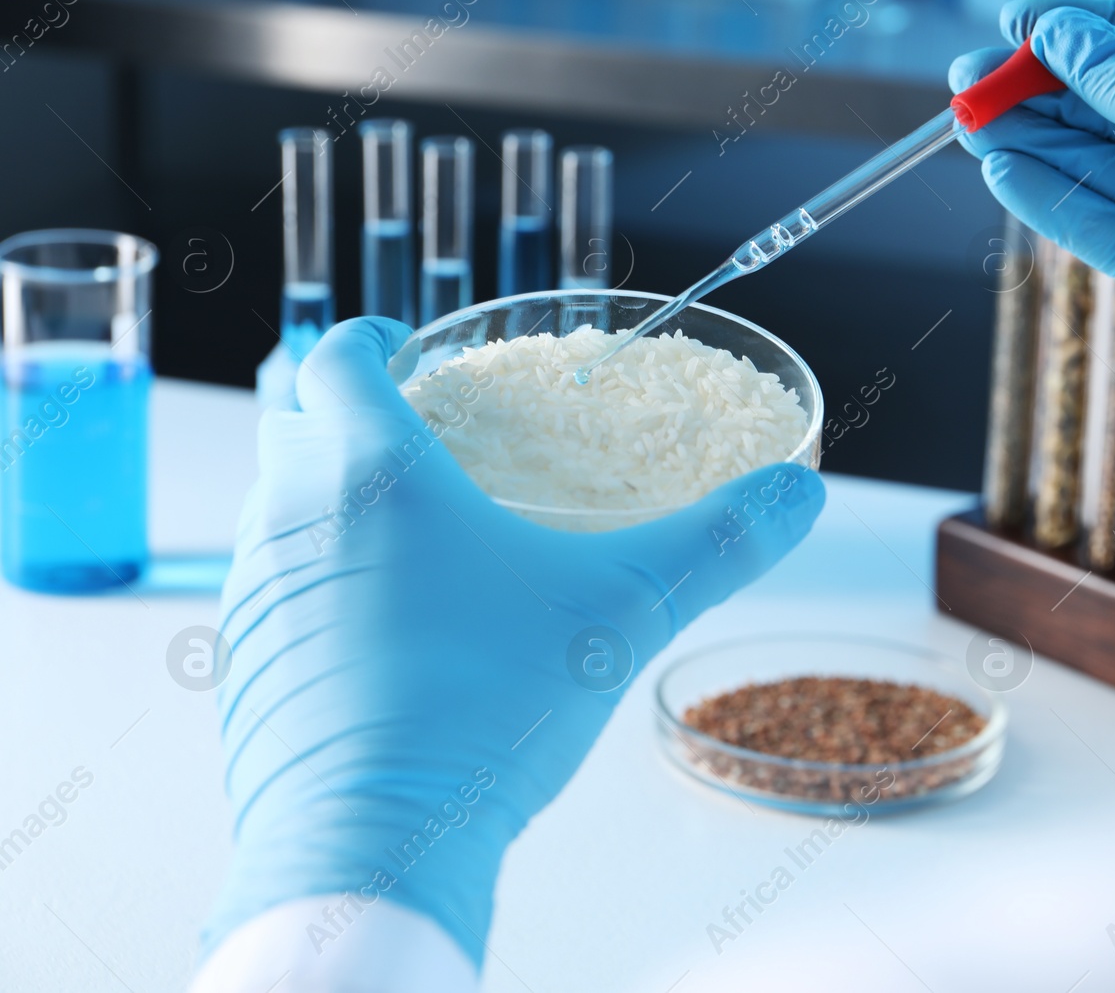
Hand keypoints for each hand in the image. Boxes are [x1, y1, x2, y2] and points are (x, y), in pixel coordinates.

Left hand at [204, 319, 823, 964]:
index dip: (368, 341)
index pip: (335, 358)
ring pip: (279, 510)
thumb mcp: (623, 611)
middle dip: (348, 418)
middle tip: (422, 442)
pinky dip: (316, 584)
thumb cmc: (487, 708)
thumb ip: (716, 544)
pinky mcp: (247, 666)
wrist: (380, 841)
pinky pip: (273, 593)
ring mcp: (260, 594)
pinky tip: (384, 632)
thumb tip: (798, 493)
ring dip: (329, 501)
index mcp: (372, 471)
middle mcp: (296, 516)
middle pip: (297, 426)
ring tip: (411, 537)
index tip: (401, 348)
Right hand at [949, 0, 1114, 530]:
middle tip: (970, 82)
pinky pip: (1108, 229)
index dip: (1090, 32)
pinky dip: (1057, 203)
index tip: (1018, 26)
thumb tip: (1070, 38)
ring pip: (1108, 170)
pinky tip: (1005, 175)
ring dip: (1038, 146)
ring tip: (968, 126)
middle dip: (1047, 93)